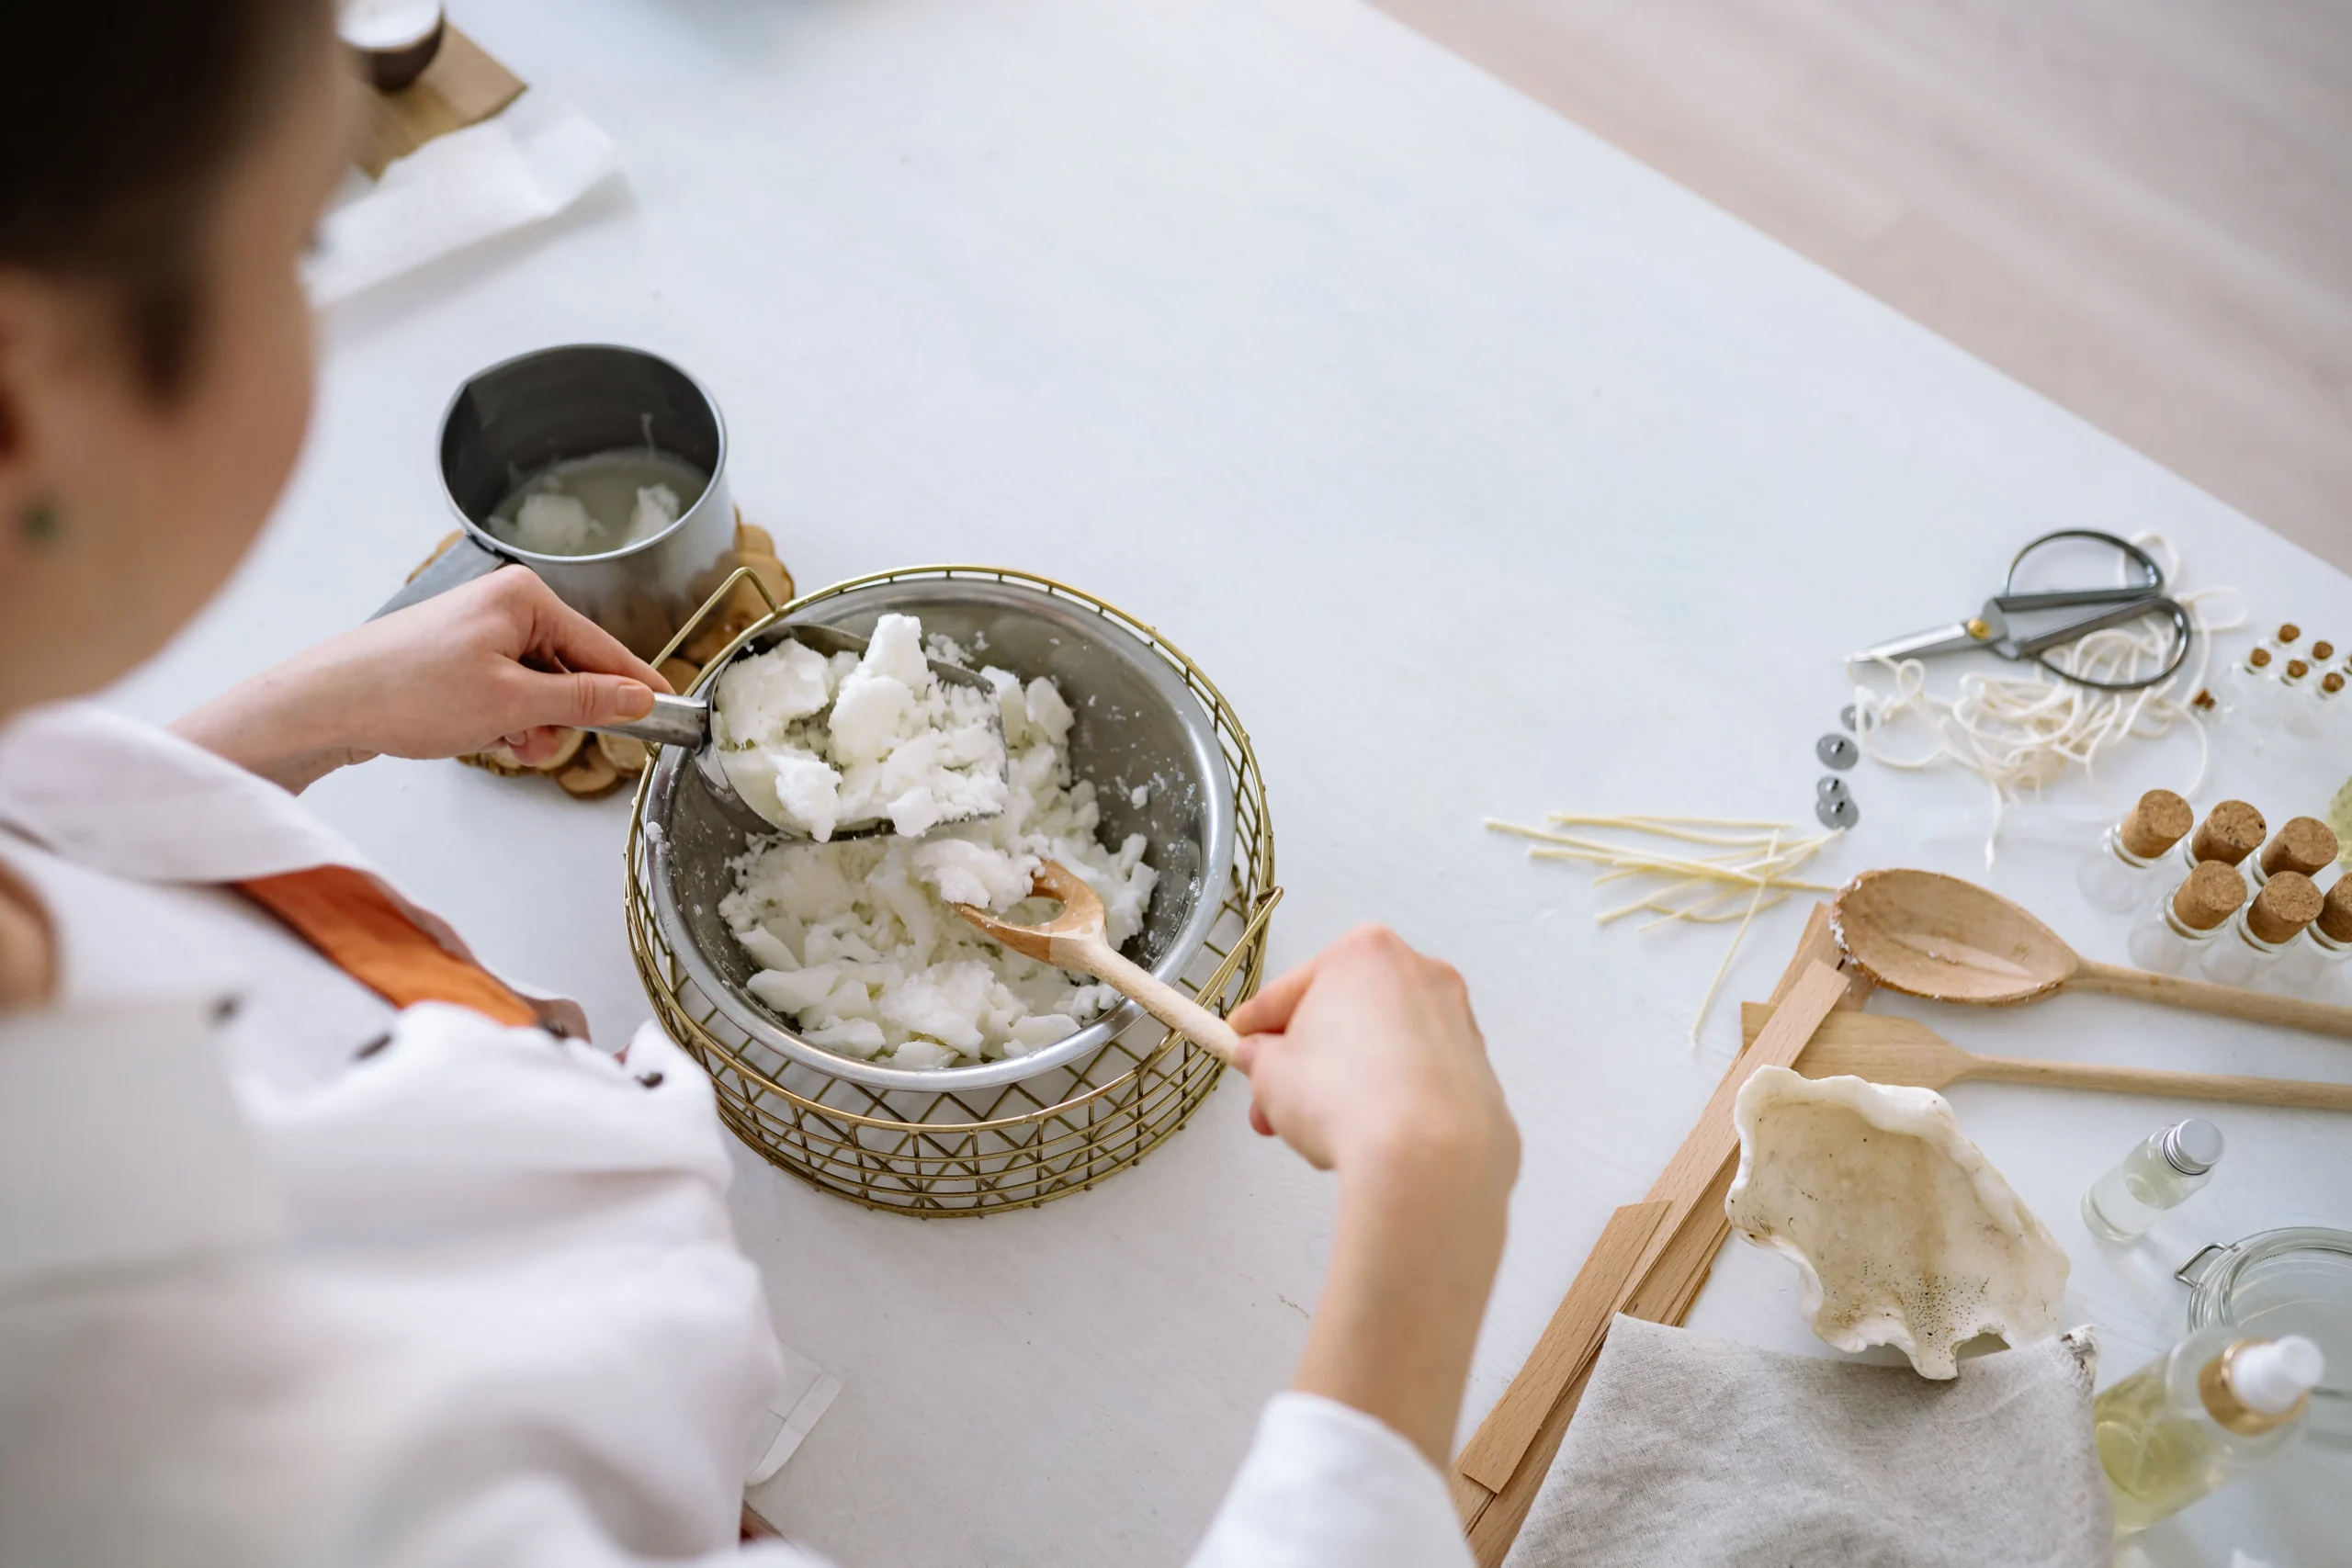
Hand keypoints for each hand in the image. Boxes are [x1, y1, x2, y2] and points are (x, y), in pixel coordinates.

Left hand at [172, 567, 671, 791]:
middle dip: (562, 715)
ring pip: (540, 688)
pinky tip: (481, 736)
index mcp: (526, 597)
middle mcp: (505, 604)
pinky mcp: (458, 656)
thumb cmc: (406, 690)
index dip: (636, 688)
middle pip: (572, 669)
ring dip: (531, 724)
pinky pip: (508, 691)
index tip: (669, 715)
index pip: (605, 647)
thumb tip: (639, 699)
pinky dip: (504, 720)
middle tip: (538, 742)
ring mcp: (480, 630)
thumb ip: (586, 700)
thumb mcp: (513, 703)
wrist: (326, 704)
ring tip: (500, 741)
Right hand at [1230, 924, 1517, 1191]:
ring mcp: (1457, 1024)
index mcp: (1366, 954)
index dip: (1259, 1022)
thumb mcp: (1270, 1074)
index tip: (1244, 1039)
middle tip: (1274, 1097)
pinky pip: (1418, 1081)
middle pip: (1344, 1016)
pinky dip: (1392, 1101)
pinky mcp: (1478, 1073)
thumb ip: (1259, 1057)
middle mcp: (1421, 976)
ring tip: (1318, 1128)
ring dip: (1348, 1081)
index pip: (1293, 987)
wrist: (1425, 1160)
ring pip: (1383, 1049)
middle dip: (1306, 1061)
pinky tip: (1368, 1135)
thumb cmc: (1353, 1101)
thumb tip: (1261, 1057)